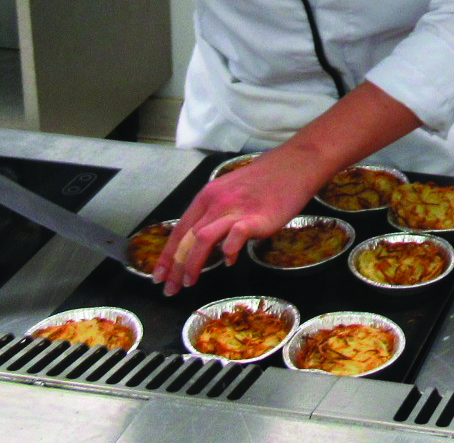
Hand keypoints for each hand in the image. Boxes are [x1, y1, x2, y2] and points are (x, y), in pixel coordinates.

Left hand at [154, 145, 323, 294]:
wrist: (294, 165)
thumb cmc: (266, 180)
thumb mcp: (231, 191)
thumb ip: (216, 213)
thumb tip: (206, 240)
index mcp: (207, 196)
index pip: (179, 229)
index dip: (167, 254)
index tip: (159, 275)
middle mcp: (216, 202)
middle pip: (186, 238)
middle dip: (174, 266)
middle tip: (169, 288)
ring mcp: (235, 209)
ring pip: (202, 239)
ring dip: (191, 264)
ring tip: (189, 282)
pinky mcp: (255, 217)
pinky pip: (234, 237)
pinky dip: (228, 251)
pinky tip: (229, 261)